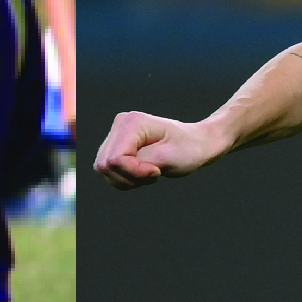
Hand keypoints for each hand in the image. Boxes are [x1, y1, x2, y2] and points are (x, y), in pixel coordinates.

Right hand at [95, 111, 219, 188]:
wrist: (197, 143)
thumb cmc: (188, 149)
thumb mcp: (167, 159)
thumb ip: (138, 164)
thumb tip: (111, 165)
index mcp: (132, 122)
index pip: (115, 159)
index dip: (133, 172)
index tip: (156, 171)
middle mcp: (120, 124)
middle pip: (105, 165)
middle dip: (129, 177)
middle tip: (154, 174)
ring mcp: (116, 133)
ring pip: (103, 169)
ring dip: (127, 179)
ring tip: (151, 172)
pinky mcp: (116, 144)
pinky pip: (108, 171)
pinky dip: (126, 178)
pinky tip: (144, 172)